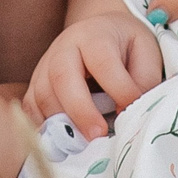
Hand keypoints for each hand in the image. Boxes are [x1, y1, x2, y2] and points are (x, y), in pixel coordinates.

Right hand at [22, 12, 164, 140]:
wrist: (102, 31)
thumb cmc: (126, 46)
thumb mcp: (147, 53)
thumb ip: (144, 82)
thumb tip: (130, 113)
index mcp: (94, 35)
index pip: (103, 62)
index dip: (119, 90)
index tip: (131, 113)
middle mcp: (64, 47)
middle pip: (62, 76)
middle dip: (80, 110)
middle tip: (98, 136)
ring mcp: (45, 65)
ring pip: (42, 94)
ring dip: (61, 124)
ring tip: (83, 146)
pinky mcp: (35, 83)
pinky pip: (30, 107)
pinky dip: (42, 128)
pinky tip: (62, 143)